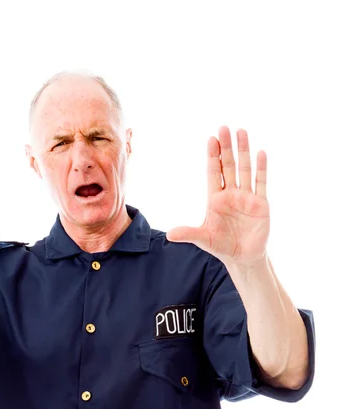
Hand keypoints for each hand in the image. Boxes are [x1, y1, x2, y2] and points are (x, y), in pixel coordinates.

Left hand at [166, 127, 269, 267]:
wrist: (242, 258)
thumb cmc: (221, 246)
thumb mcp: (203, 239)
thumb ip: (188, 233)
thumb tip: (169, 235)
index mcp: (215, 199)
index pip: (213, 172)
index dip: (213, 156)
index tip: (211, 139)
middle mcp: (231, 194)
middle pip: (229, 166)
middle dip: (226, 147)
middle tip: (224, 127)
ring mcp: (246, 197)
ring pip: (245, 169)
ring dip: (244, 151)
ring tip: (241, 132)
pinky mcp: (261, 204)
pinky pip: (261, 183)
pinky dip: (261, 169)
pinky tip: (260, 153)